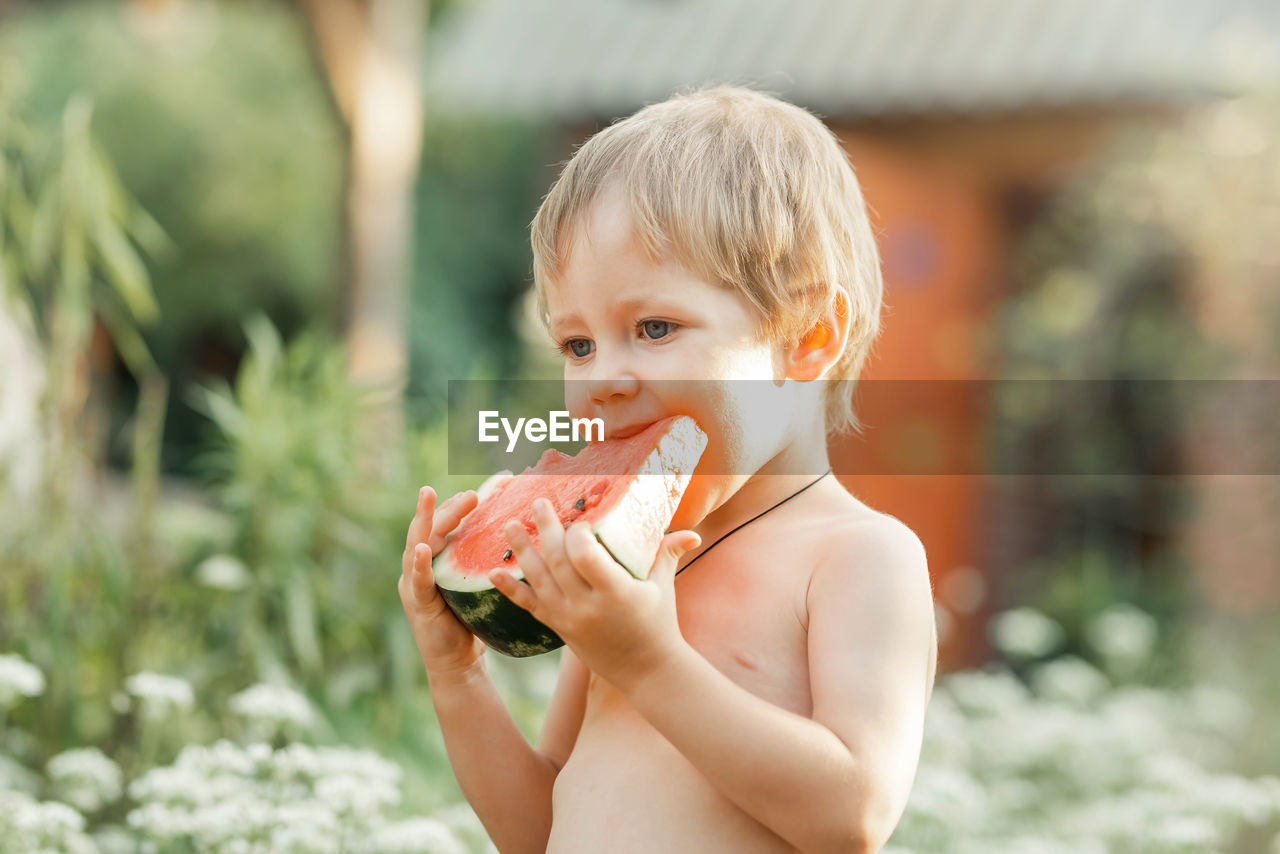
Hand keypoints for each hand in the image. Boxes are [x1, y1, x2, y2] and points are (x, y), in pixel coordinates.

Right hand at [398, 486, 486, 677]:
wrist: (457, 662)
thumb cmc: (470, 622)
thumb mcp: (475, 585)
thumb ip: (481, 562)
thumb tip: (515, 534)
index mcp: (432, 563)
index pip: (440, 527)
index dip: (453, 508)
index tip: (475, 493)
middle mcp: (418, 569)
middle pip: (428, 529)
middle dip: (445, 507)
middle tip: (470, 494)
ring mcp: (413, 585)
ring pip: (416, 544)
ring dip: (424, 520)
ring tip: (428, 496)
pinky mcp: (417, 604)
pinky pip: (417, 580)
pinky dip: (419, 563)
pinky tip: (422, 549)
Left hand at [489, 497, 700, 688]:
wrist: (646, 672)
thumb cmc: (659, 625)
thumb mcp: (664, 588)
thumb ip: (669, 554)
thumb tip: (692, 534)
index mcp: (616, 593)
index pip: (585, 556)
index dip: (578, 534)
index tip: (580, 520)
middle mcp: (587, 606)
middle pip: (558, 561)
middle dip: (545, 529)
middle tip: (537, 503)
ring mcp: (569, 619)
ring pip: (539, 580)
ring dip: (522, 551)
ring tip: (510, 525)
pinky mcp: (559, 629)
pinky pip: (530, 606)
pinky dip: (510, 589)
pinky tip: (493, 572)